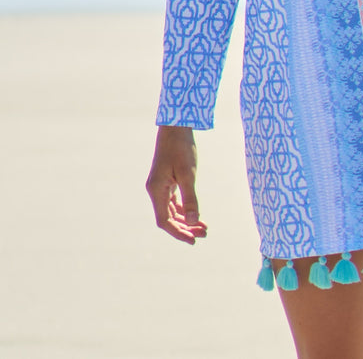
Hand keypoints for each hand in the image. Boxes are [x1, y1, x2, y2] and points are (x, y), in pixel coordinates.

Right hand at [145, 125, 207, 243]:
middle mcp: (155, 190)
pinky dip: (184, 209)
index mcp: (156, 190)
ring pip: (171, 210)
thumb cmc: (181, 148)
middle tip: (204, 233)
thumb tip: (194, 221)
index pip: (165, 221)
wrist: (175, 126)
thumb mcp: (188, 174)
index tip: (194, 240)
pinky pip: (173, 201)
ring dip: (186, 220)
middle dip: (185, 228)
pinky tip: (196, 214)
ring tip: (204, 227)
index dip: (178, 233)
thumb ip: (191, 198)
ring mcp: (160, 186)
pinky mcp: (166, 180)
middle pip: (168, 218)